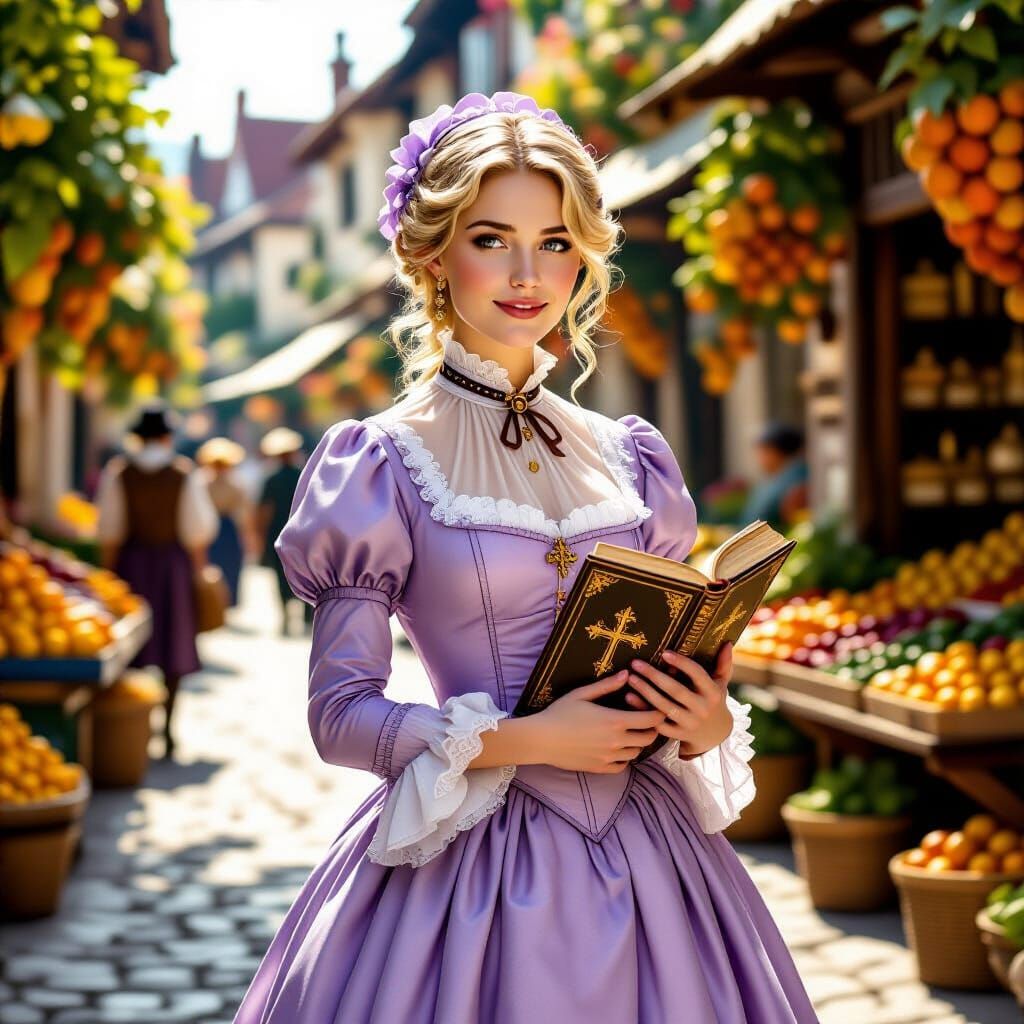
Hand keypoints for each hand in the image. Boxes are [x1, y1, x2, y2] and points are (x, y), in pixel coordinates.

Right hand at [530, 672, 665, 773]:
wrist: (541, 739)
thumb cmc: (560, 713)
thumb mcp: (582, 694)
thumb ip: (607, 685)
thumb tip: (627, 675)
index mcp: (615, 721)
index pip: (651, 720)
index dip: (658, 713)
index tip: (654, 707)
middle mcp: (617, 741)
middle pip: (649, 738)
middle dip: (651, 728)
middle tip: (644, 719)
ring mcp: (609, 757)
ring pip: (637, 753)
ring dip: (637, 742)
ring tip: (629, 732)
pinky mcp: (600, 768)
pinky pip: (622, 766)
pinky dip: (624, 758)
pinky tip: (617, 748)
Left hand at [623, 643, 733, 757]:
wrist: (715, 736)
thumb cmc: (714, 701)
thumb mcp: (721, 684)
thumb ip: (724, 664)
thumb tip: (728, 642)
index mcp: (713, 693)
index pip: (697, 674)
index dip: (681, 663)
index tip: (664, 653)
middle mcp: (702, 709)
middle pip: (675, 690)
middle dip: (654, 675)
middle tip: (636, 663)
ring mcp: (690, 724)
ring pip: (664, 706)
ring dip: (645, 691)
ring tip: (630, 678)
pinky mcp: (678, 735)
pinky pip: (657, 722)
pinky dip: (642, 710)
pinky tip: (629, 697)